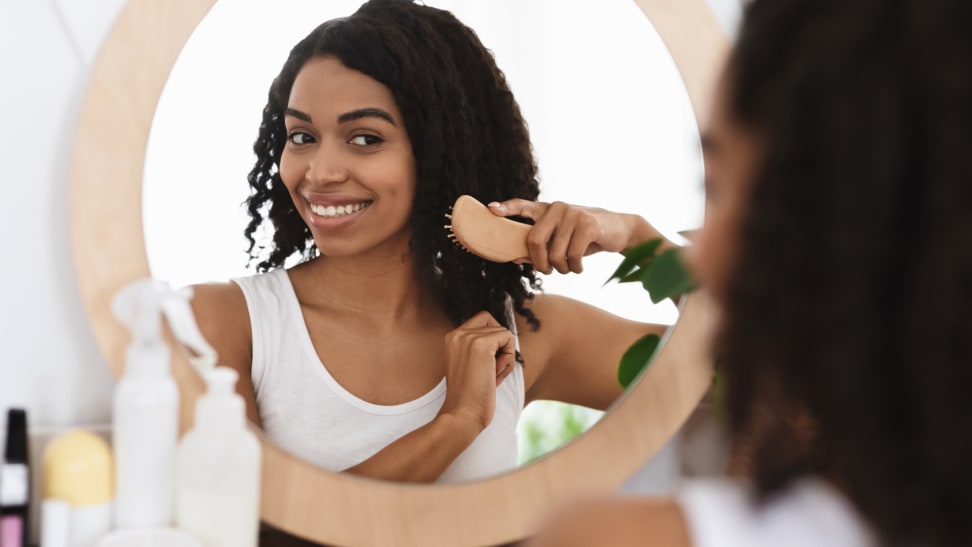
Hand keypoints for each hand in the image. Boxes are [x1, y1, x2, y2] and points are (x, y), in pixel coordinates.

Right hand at [439, 311, 517, 431]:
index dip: (493, 342)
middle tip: (490, 371)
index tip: (485, 366)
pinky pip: (509, 338)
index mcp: (452, 338)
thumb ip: (481, 348)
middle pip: (495, 325)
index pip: (483, 321)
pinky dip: (509, 359)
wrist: (462, 414)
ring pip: (504, 333)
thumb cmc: (470, 396)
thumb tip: (506, 336)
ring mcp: (468, 337)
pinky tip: (496, 375)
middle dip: (500, 348)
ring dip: (505, 357)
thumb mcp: (471, 365)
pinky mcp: (481, 344)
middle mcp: (457, 333)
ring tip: (491, 376)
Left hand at [487, 199, 652, 273]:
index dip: (507, 208)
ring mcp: (573, 214)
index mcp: (548, 210)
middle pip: (534, 240)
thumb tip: (514, 257)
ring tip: (569, 268)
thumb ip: (539, 247)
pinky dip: (575, 268)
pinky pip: (572, 256)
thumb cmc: (584, 238)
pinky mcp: (588, 224)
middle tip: (548, 270)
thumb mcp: (561, 242)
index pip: (523, 206)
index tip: (491, 209)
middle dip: (540, 263)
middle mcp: (557, 208)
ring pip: (555, 253)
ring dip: (561, 268)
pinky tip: (579, 267)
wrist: (619, 230)